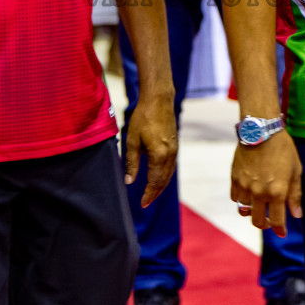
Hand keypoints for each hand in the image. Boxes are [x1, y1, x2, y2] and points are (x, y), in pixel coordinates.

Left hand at [124, 91, 177, 206]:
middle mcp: (170, 155)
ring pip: (169, 174)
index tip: (142, 203)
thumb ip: (131, 163)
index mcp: (159, 155)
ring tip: (151, 193)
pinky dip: (164, 176)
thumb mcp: (132, 140)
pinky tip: (158, 177)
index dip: (148, 194)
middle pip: (164, 181)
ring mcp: (175, 150)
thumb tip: (129, 181)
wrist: (159, 100)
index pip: (155, 182)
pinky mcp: (175, 145)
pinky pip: (171, 166)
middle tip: (145, 203)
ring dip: (160, 186)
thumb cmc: (143, 118)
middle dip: (155, 193)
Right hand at [231, 129, 302, 236]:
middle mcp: (260, 192)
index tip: (282, 232)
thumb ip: (295, 195)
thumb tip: (297, 215)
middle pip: (258, 221)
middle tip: (269, 221)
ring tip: (258, 206)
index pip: (278, 221)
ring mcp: (245, 186)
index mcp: (277, 192)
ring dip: (252, 212)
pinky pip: (235, 198)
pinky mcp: (235, 178)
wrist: (261, 130)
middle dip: (265, 224)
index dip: (280, 230)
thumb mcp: (296, 171)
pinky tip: (248, 194)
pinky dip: (241, 200)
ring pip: (244, 211)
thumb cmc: (283, 149)